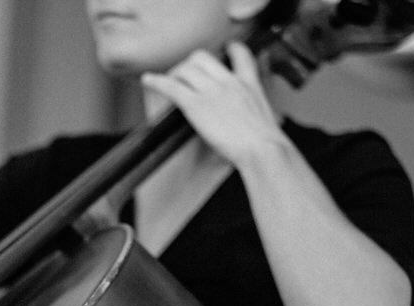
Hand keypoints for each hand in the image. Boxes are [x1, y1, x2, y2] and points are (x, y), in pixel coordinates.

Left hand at [141, 42, 284, 165]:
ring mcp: (212, 92)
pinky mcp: (196, 105)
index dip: (231, 49)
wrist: (262, 149)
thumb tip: (248, 122)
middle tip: (184, 76)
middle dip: (190, 64)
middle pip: (202, 58)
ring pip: (185, 69)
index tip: (227, 49)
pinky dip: (156, 82)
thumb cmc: (265, 143)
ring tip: (167, 82)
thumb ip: (253, 111)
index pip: (241, 55)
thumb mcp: (266, 117)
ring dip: (174, 74)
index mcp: (248, 84)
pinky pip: (171, 87)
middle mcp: (228, 82)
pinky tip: (147, 80)